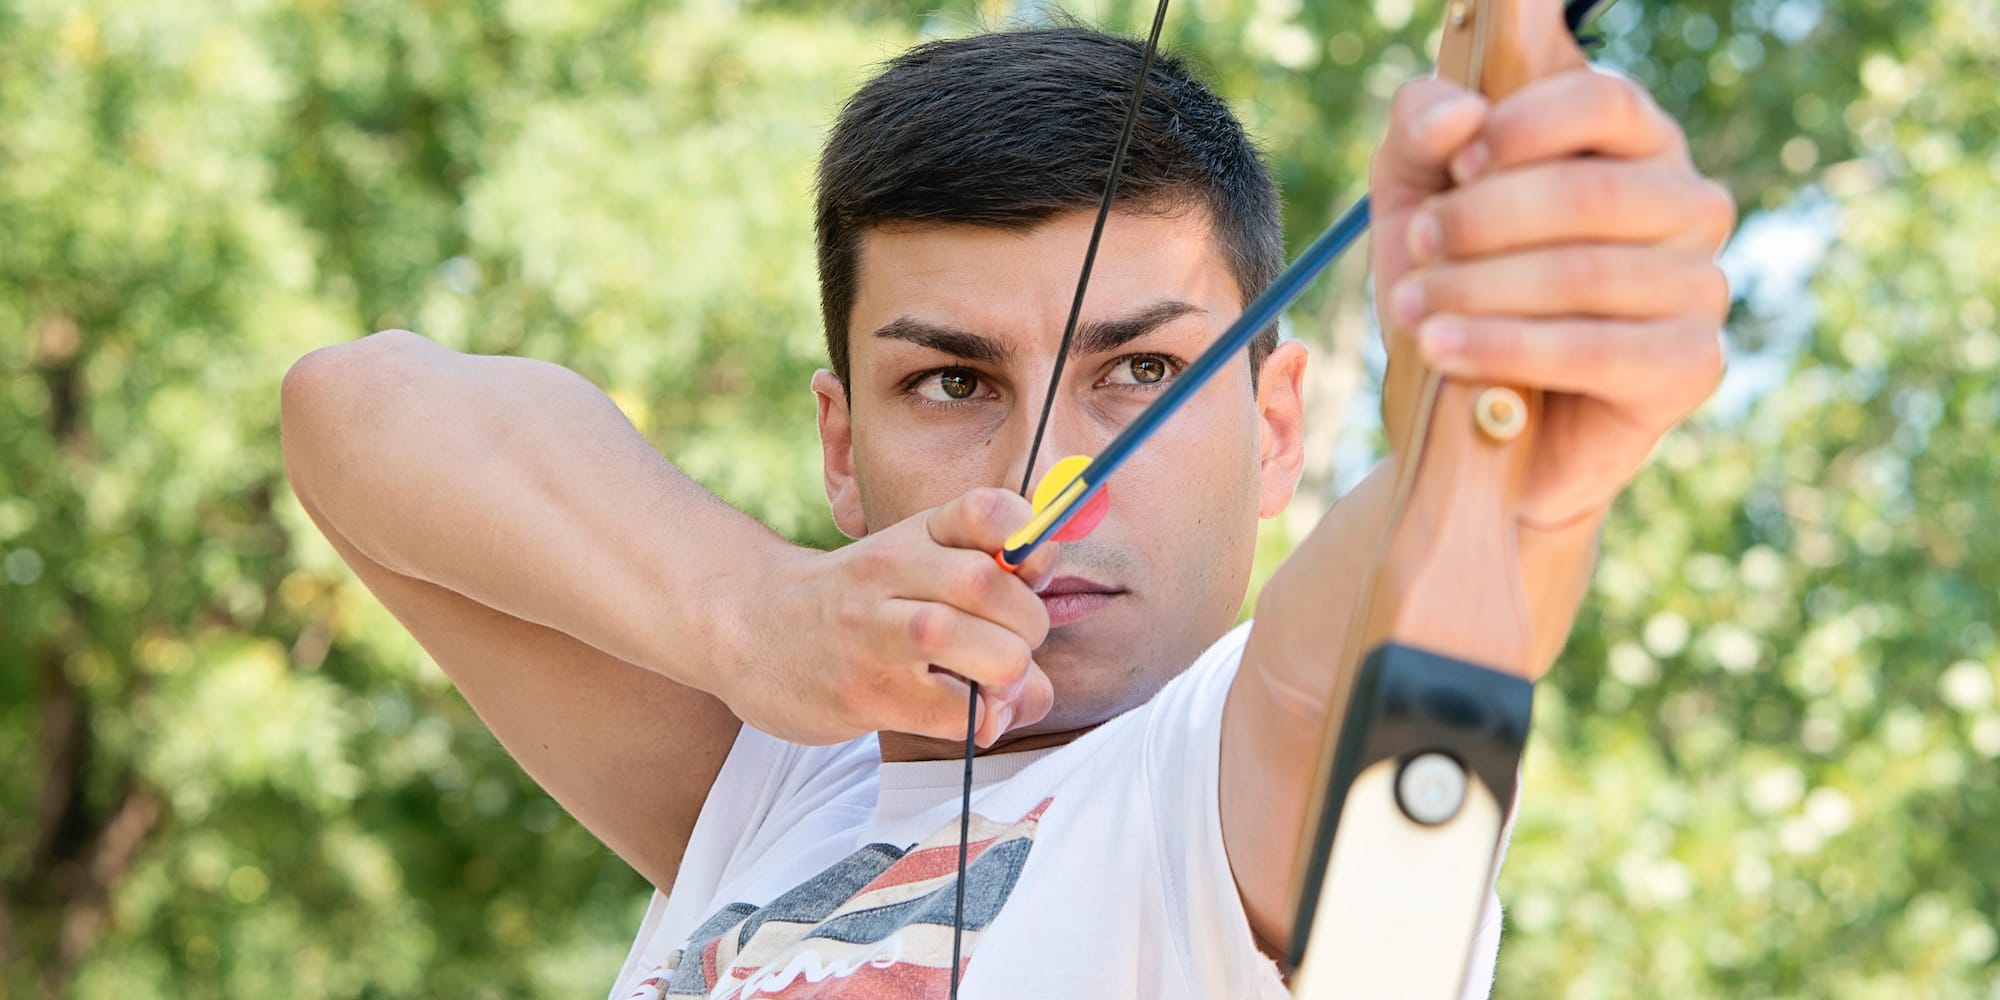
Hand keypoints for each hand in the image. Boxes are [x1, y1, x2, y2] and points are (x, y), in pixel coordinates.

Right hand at [718, 488, 1057, 747]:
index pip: (985, 511)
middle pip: (989, 583)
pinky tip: (972, 716)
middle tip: (1014, 644)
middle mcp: (891, 574)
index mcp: (913, 535)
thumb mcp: (908, 564)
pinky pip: (951, 709)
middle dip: (1028, 622)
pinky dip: (981, 718)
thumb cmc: (851, 603)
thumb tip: (1049, 618)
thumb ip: (986, 579)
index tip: (1030, 569)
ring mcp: (873, 634)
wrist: (745, 627)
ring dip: (1007, 669)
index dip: (1029, 537)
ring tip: (994, 682)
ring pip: (968, 641)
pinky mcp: (864, 693)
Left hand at [1369, 70, 1735, 525]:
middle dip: (1484, 221)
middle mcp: (1688, 206)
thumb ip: (1421, 129)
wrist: (1477, 419)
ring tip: (1412, 310)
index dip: (1525, 128)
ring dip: (1481, 290)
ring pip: (1588, 274)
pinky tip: (1445, 352)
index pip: (1606, 103)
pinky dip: (1508, 350)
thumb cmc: (1457, 285)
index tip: (1456, 165)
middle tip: (1417, 247)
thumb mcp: (1414, 194)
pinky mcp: (1690, 365)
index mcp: (1636, 144)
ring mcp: (1701, 286)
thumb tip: (1461, 114)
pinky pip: (1598, 352)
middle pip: (1593, 193)